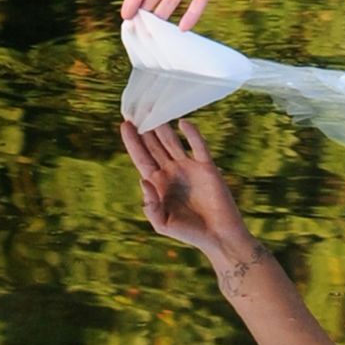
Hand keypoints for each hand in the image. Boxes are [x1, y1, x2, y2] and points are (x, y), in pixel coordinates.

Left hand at [120, 116, 250, 261]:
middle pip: (154, 145)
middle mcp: (171, 172)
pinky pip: (198, 146)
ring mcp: (189, 167)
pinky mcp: (207, 167)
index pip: (142, 158)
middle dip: (145, 129)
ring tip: (154, 109)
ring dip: (163, 127)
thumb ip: (150, 206)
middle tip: (137, 109)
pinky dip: (192, 134)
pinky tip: (183, 123)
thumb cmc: (189, 233)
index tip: (125, 123)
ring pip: (173, 142)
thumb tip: (142, 180)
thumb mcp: (163, 224)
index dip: (132, 142)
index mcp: (158, 184)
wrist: (219, 236)